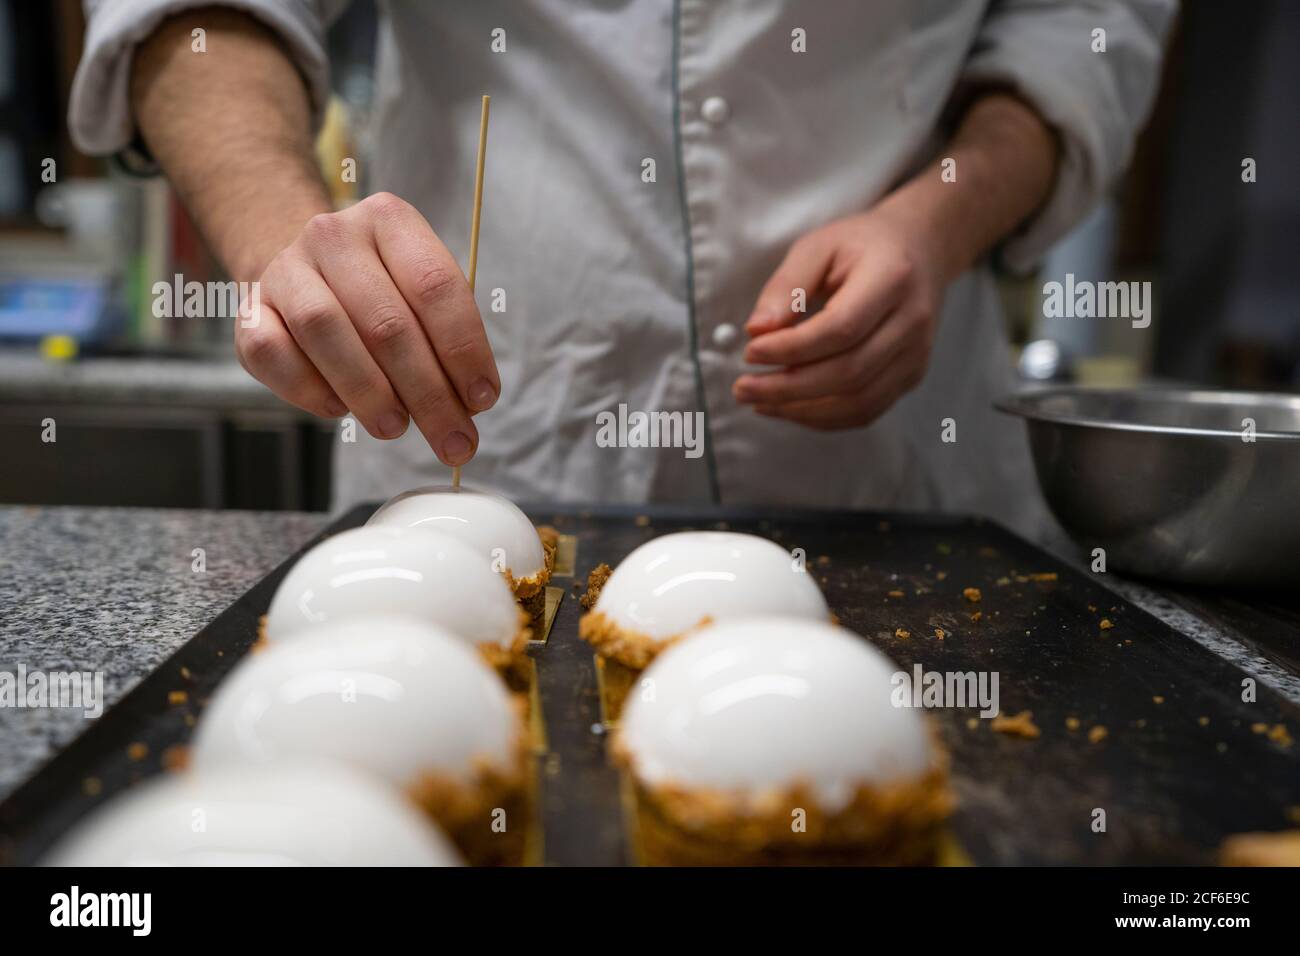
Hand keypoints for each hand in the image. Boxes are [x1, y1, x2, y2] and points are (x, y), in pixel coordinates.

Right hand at [234, 192, 498, 465]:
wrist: (298, 264)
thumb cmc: (377, 288)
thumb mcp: (419, 291)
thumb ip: (445, 338)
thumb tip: (467, 405)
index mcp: (389, 220)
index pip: (435, 287)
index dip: (464, 350)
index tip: (483, 399)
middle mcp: (334, 235)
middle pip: (387, 322)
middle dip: (428, 393)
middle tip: (453, 440)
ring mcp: (286, 269)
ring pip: (326, 333)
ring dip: (369, 392)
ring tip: (397, 428)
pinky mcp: (250, 309)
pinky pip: (274, 354)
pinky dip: (309, 389)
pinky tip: (339, 409)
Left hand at [733, 199, 947, 430]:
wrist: (920, 252)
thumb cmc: (862, 246)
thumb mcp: (818, 246)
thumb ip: (787, 286)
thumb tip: (756, 331)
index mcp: (892, 279)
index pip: (841, 328)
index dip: (792, 348)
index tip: (750, 352)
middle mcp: (912, 322)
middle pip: (849, 372)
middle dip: (788, 387)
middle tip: (743, 387)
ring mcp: (916, 355)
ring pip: (858, 402)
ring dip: (802, 409)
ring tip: (760, 401)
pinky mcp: (910, 376)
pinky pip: (865, 411)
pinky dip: (822, 418)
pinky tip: (788, 407)